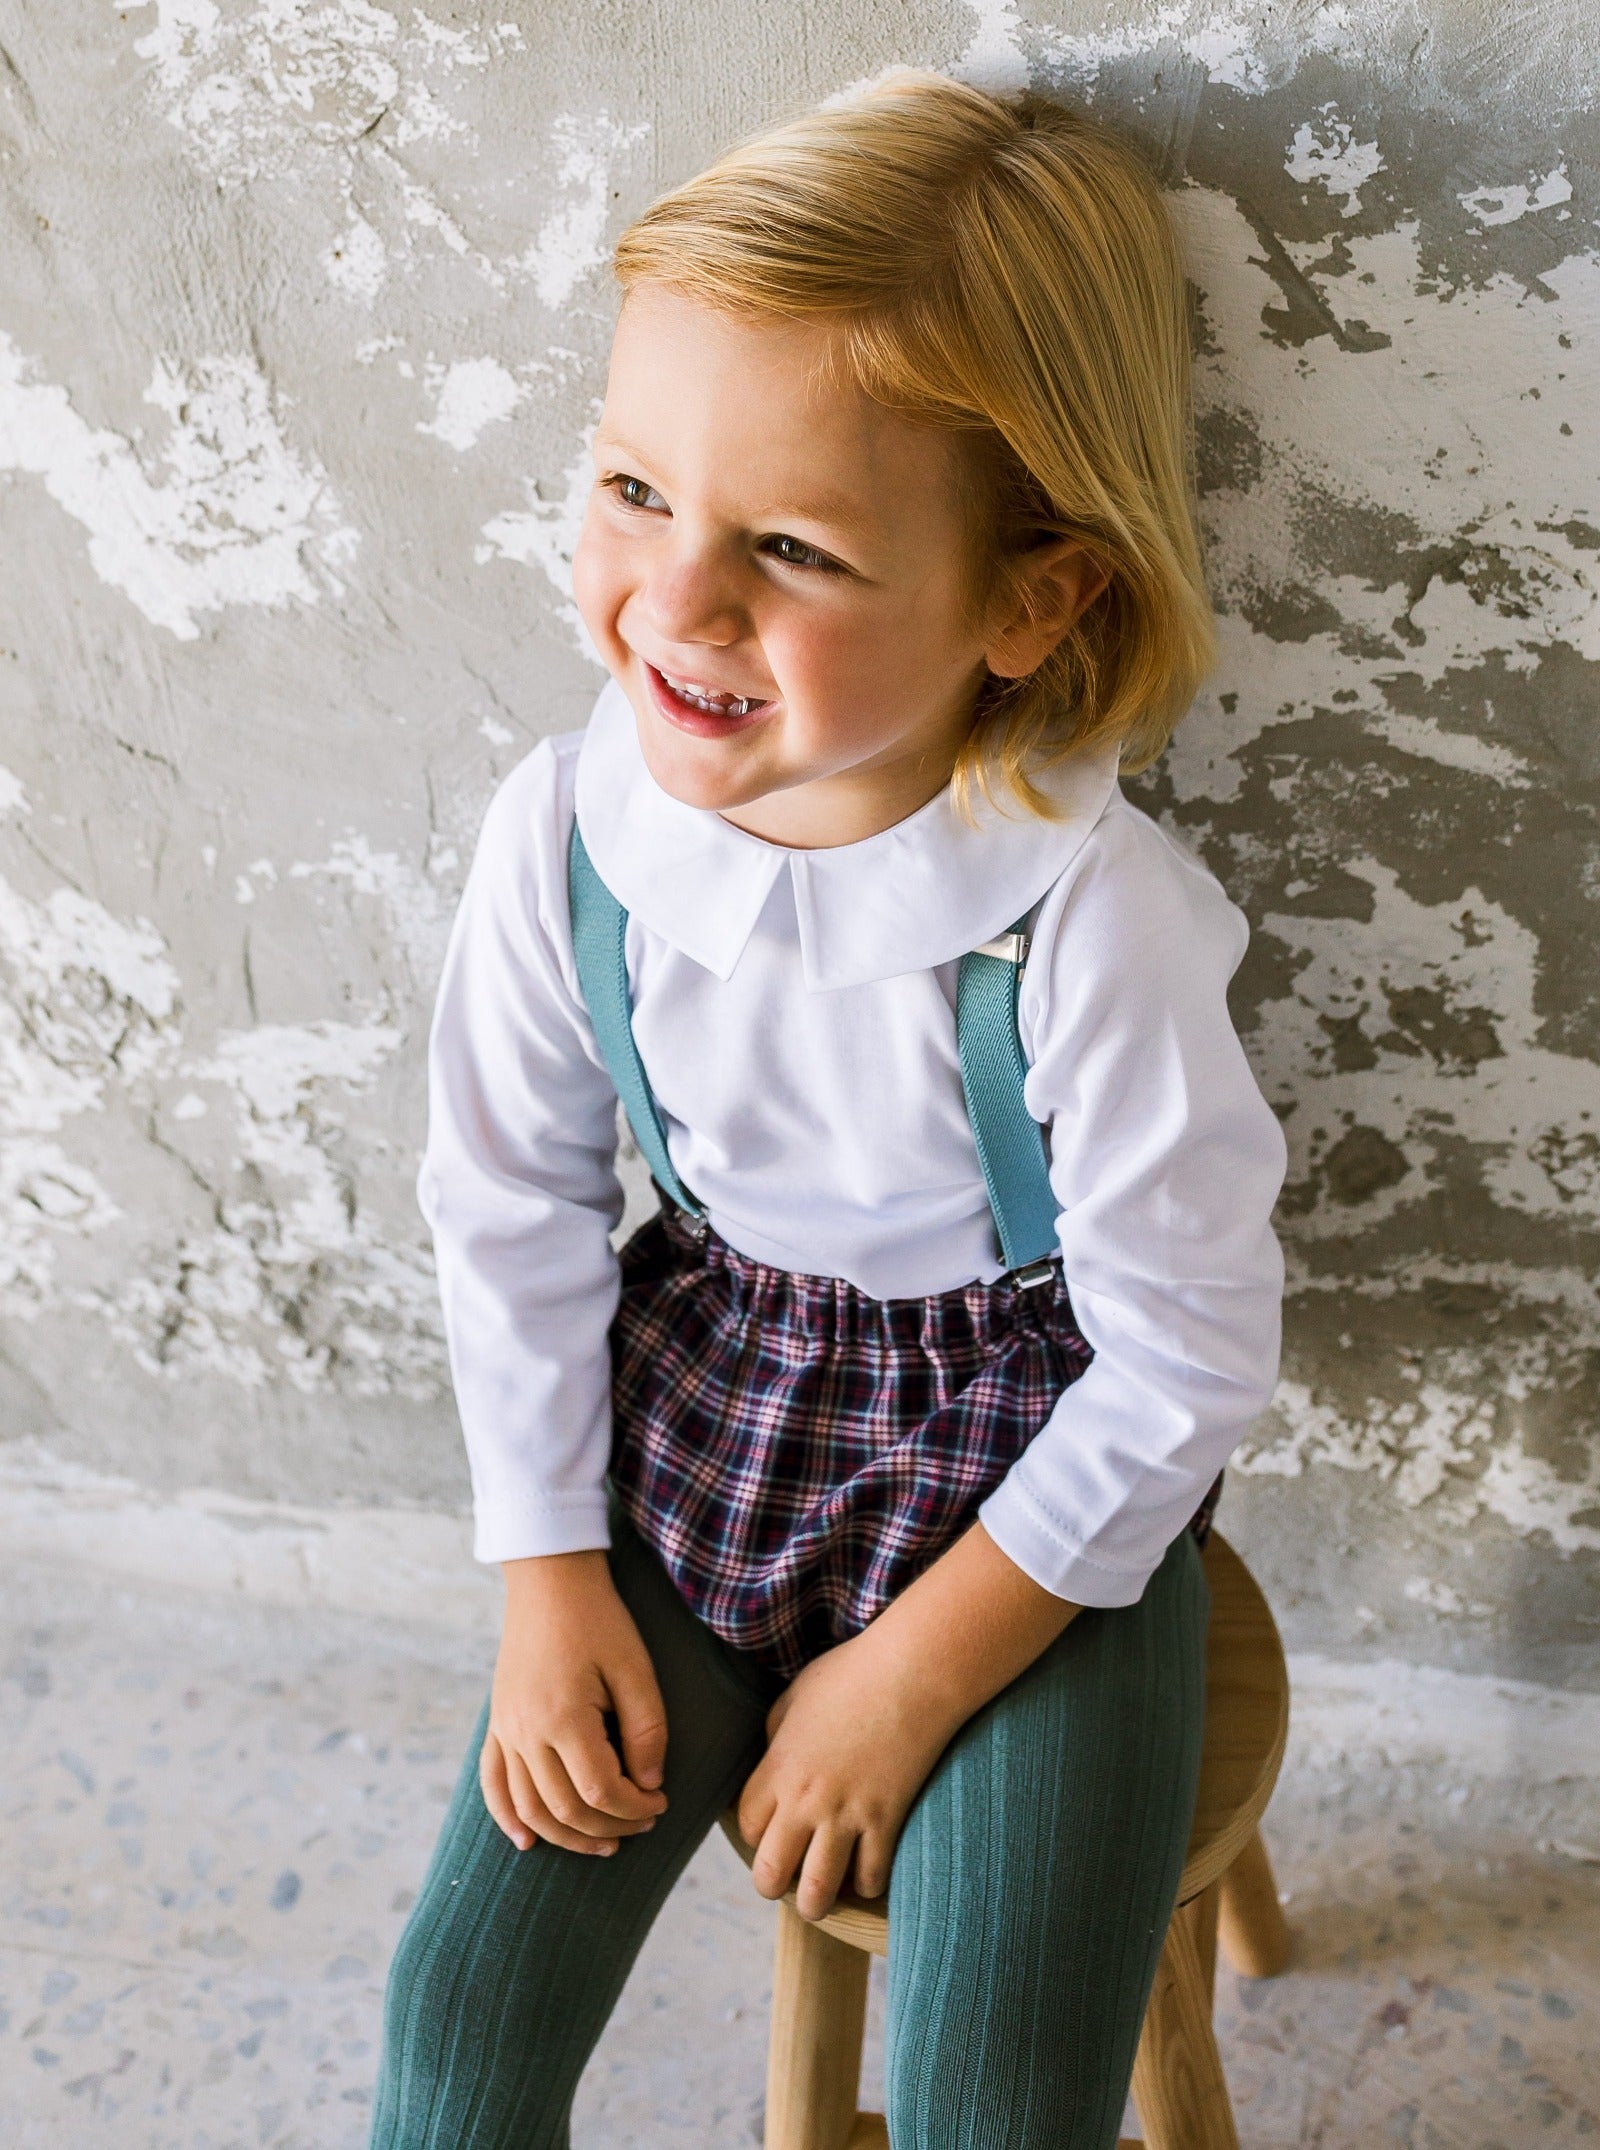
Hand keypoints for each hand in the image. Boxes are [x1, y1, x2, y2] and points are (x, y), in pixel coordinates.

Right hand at [481, 1549, 668, 1856]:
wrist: (549, 1581)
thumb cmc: (598, 1620)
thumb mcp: (635, 1668)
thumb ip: (646, 1730)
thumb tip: (649, 1785)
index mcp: (562, 1718)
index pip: (599, 1792)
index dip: (634, 1808)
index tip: (661, 1803)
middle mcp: (525, 1732)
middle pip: (564, 1808)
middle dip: (608, 1826)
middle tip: (643, 1824)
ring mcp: (504, 1730)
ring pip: (529, 1807)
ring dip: (565, 1836)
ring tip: (604, 1843)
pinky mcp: (496, 1724)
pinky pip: (493, 1783)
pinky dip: (507, 1817)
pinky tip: (526, 1842)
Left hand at [736, 1521, 1080, 1920]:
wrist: (912, 1671)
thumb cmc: (852, 1672)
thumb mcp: (797, 1694)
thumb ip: (778, 1731)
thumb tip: (774, 1756)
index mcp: (779, 1767)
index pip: (747, 1826)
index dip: (756, 1835)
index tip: (771, 1832)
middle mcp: (806, 1799)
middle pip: (769, 1872)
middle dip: (772, 1884)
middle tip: (787, 1878)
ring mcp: (847, 1814)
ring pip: (816, 1891)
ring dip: (814, 1903)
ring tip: (820, 1899)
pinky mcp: (887, 1821)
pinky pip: (870, 1878)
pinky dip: (867, 1885)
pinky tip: (867, 1873)